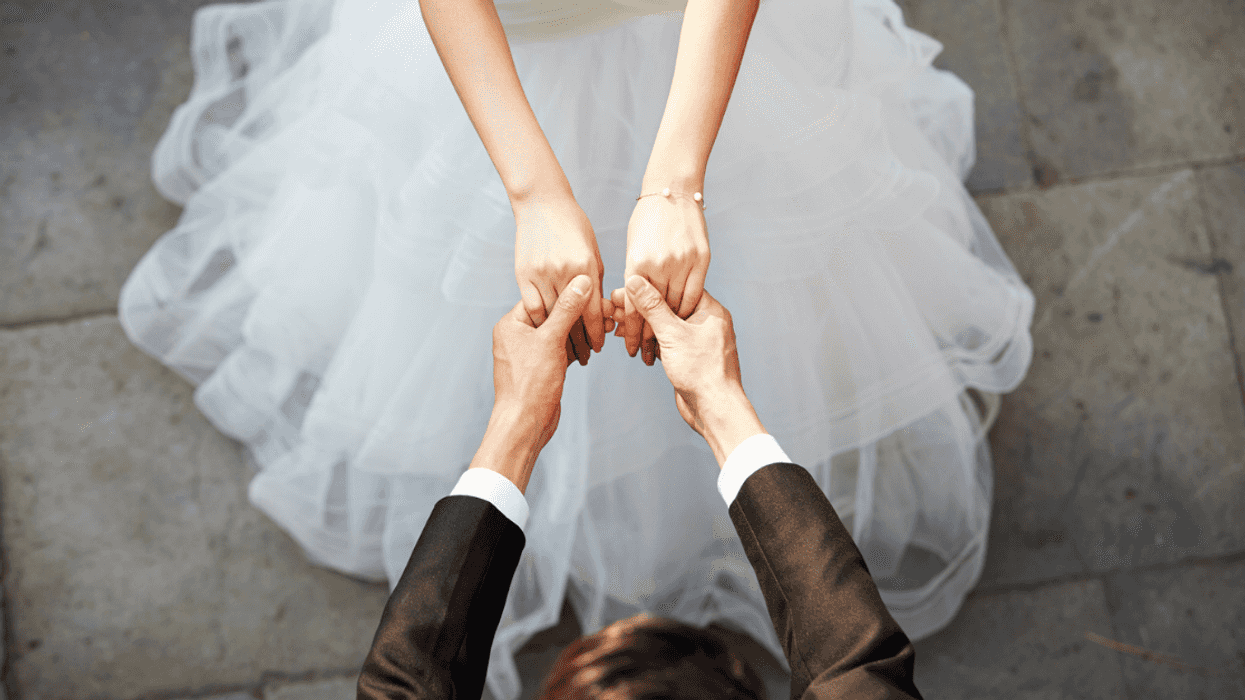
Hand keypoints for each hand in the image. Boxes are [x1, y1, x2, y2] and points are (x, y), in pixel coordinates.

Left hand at [493, 275, 616, 454]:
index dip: (567, 293)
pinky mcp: (541, 368)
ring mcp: (529, 353)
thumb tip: (582, 282)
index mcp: (511, 324)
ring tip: (604, 326)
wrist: (525, 423)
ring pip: (559, 334)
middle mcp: (517, 336)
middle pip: (552, 315)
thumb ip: (567, 309)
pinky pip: (560, 350)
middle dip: (578, 313)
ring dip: (580, 332)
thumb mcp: (551, 340)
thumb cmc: (530, 384)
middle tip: (603, 309)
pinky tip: (594, 345)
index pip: (542, 298)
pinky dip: (576, 348)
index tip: (592, 288)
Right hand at [514, 195, 607, 366]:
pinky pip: (531, 307)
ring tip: (565, 348)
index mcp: (587, 267)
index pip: (594, 311)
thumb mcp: (593, 253)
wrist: (542, 202)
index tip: (599, 347)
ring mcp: (541, 273)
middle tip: (584, 356)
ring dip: (558, 336)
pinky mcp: (523, 274)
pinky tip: (544, 330)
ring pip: (551, 317)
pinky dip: (539, 321)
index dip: (597, 333)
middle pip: (572, 319)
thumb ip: (595, 282)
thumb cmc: (573, 225)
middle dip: (579, 341)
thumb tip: (600, 312)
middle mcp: (565, 272)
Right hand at [611, 275, 745, 439]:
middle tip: (615, 306)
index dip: (650, 287)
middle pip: (669, 307)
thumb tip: (635, 281)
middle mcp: (707, 323)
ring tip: (617, 324)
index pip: (676, 288)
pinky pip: (669, 343)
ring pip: (667, 327)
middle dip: (642, 308)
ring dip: (643, 326)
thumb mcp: (672, 334)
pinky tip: (632, 342)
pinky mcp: (691, 357)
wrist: (715, 409)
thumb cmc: (702, 371)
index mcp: (710, 310)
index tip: (625, 287)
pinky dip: (651, 342)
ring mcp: (699, 341)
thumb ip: (652, 307)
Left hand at [620, 193, 709, 364]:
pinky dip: (688, 309)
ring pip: (677, 306)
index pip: (634, 309)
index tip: (631, 350)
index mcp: (636, 263)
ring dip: (671, 327)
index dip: (632, 333)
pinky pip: (695, 293)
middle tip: (647, 353)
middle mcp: (659, 265)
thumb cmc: (646, 219)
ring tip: (665, 342)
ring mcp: (683, 262)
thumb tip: (629, 305)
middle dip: (651, 336)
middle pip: (656, 313)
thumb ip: (633, 276)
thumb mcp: (632, 248)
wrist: (673, 191)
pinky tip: (682, 320)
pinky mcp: (702, 259)